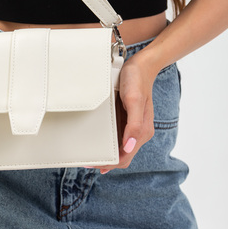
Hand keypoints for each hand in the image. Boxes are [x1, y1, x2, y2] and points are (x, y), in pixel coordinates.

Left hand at [99, 53, 155, 173]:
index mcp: (142, 132)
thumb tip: (129, 146)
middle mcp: (137, 132)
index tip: (92, 164)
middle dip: (105, 160)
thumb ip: (134, 125)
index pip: (125, 157)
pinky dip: (106, 140)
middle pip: (121, 155)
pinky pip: (116, 134)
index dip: (109, 163)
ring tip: (88, 153)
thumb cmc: (137, 81)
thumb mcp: (134, 100)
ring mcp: (131, 125)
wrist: (140, 65)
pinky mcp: (126, 118)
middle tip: (85, 160)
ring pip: (118, 146)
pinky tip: (96, 140)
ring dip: (105, 151)